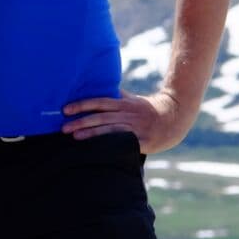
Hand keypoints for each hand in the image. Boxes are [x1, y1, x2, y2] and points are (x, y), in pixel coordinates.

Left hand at [61, 89, 191, 154]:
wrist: (175, 116)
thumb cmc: (147, 108)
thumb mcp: (131, 99)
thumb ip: (114, 96)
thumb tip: (93, 88)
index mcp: (123, 103)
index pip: (99, 102)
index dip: (82, 105)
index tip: (65, 109)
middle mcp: (127, 114)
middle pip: (101, 117)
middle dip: (81, 122)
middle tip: (63, 127)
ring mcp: (135, 128)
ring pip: (110, 130)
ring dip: (92, 134)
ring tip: (75, 137)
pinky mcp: (143, 141)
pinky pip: (125, 143)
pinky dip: (112, 145)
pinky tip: (100, 150)